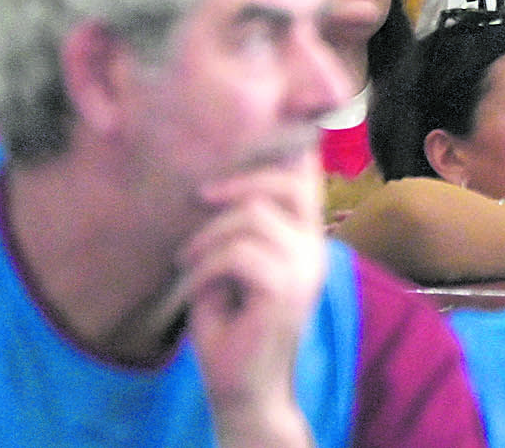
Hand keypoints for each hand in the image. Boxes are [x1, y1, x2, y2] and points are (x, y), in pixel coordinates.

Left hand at [181, 161, 325, 438]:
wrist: (243, 390)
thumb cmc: (230, 326)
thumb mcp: (232, 265)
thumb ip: (237, 225)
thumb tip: (211, 178)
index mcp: (306, 234)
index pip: (307, 171)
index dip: (291, 137)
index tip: (262, 114)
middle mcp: (315, 245)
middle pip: (289, 180)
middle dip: (240, 181)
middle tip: (199, 197)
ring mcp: (306, 267)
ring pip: (254, 217)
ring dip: (208, 237)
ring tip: (189, 260)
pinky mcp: (285, 290)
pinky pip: (238, 252)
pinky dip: (206, 266)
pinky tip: (197, 286)